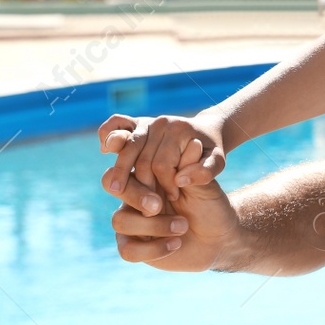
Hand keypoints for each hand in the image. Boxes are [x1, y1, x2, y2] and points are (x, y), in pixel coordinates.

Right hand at [98, 112, 226, 201]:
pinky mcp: (137, 121)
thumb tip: (180, 179)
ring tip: (116, 188)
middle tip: (143, 203)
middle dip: (141, 183)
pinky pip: (117, 122)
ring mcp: (147, 121)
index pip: (163, 165)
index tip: (175, 197)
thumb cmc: (212, 151)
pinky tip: (105, 149)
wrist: (207, 132)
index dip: (166, 185)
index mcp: (180, 131)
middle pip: (142, 157)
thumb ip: (205, 172)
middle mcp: (161, 123)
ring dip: (120, 168)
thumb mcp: (218, 163)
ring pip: (127, 146)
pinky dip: (108, 133)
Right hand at [103, 129, 238, 270]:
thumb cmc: (211, 204)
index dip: (138, 169)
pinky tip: (176, 244)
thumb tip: (194, 145)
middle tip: (158, 205)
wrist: (219, 236)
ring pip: (119, 220)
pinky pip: (127, 249)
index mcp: (146, 171)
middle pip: (112, 185)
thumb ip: (196, 167)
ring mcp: (130, 219)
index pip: (126, 159)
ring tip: (183, 226)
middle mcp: (133, 192)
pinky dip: (152, 249)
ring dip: (152, 225)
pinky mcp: (132, 245)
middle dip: (136, 195)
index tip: (168, 183)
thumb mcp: (206, 185)